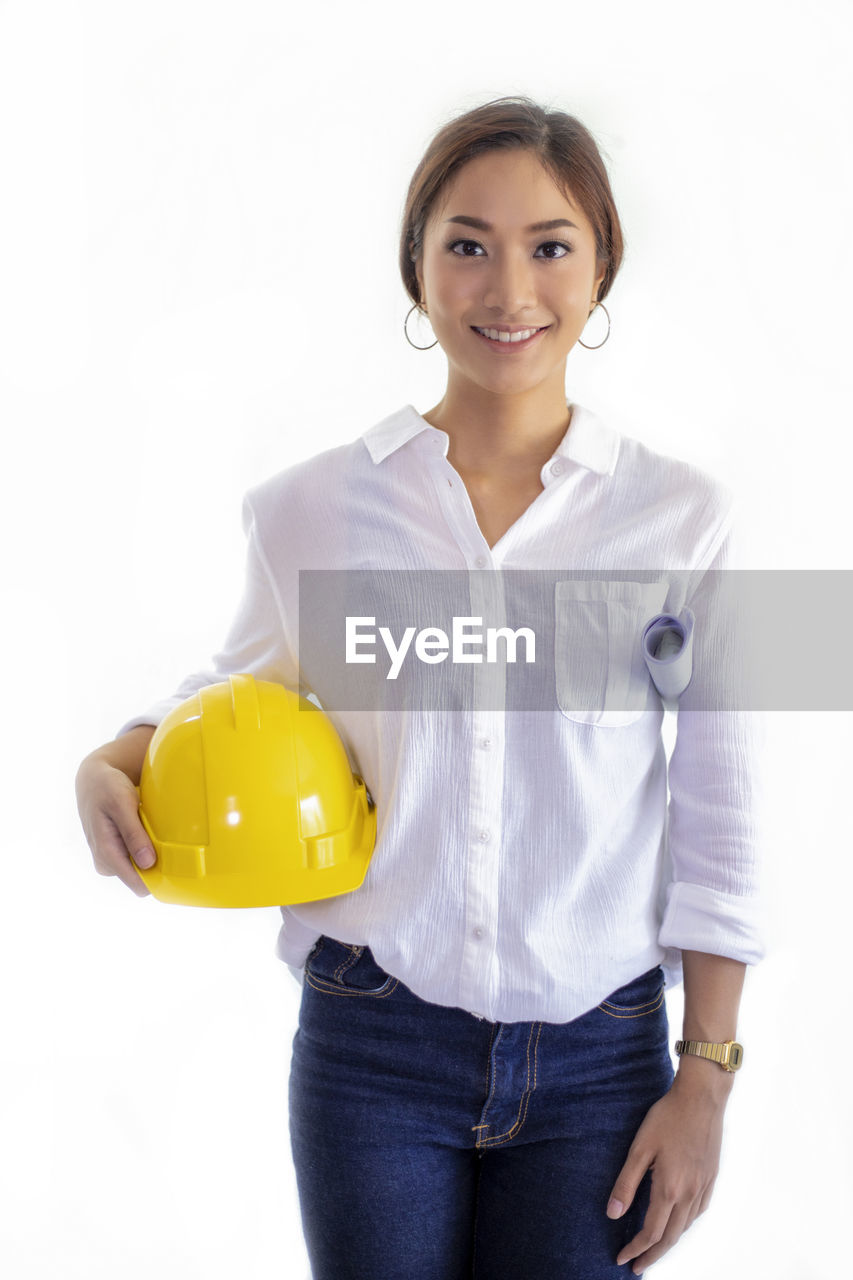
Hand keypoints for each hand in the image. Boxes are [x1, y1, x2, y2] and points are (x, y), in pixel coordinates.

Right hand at [75, 754, 155, 897]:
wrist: (93, 781)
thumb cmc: (108, 788)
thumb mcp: (122, 805)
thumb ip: (133, 834)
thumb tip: (148, 863)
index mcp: (106, 854)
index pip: (138, 885)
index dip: (158, 878)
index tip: (177, 865)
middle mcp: (105, 863)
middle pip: (142, 879)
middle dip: (157, 864)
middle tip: (166, 840)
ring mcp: (109, 860)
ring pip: (141, 870)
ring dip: (152, 855)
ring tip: (154, 832)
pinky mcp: (115, 854)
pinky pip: (137, 860)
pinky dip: (147, 849)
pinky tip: (149, 833)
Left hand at [606, 1065, 731, 1272]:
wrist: (702, 1098)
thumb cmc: (667, 1117)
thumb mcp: (640, 1148)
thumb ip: (626, 1183)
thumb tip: (613, 1214)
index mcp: (669, 1188)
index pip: (651, 1232)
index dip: (636, 1249)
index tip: (622, 1259)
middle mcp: (689, 1194)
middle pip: (670, 1237)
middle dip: (652, 1255)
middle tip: (637, 1266)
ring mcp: (703, 1187)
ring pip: (685, 1227)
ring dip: (668, 1242)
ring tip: (653, 1248)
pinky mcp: (711, 1178)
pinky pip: (698, 1213)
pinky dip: (684, 1226)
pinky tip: (677, 1222)